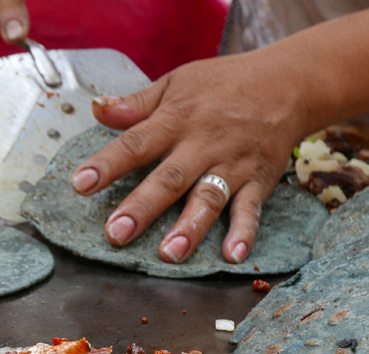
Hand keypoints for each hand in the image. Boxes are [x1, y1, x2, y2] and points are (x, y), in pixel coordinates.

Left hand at [70, 52, 311, 264]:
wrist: (288, 82)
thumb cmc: (223, 84)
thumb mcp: (176, 83)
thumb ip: (136, 103)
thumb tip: (97, 109)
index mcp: (175, 120)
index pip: (135, 143)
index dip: (107, 164)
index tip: (80, 185)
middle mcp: (203, 144)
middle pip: (170, 179)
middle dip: (143, 207)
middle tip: (117, 234)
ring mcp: (232, 165)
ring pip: (209, 199)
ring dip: (190, 227)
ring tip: (169, 254)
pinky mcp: (259, 180)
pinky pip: (251, 209)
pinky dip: (244, 232)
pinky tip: (234, 256)